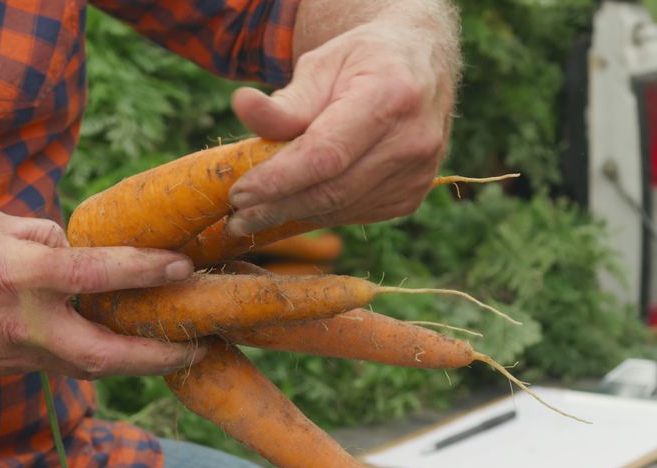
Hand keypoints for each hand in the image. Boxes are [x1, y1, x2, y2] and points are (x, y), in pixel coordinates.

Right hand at [0, 208, 202, 385]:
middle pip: (108, 355)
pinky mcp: (5, 371)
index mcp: (22, 275)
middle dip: (159, 357)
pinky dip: (90, 355)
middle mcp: (25, 324)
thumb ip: (46, 237)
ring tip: (169, 349)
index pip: (99, 275)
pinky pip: (59, 365)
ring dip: (131, 362)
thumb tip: (81, 251)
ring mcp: (16, 356)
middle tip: (198, 347)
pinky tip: (111, 342)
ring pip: (88, 368)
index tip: (183, 266)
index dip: (147, 271)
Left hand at [226, 18, 455, 234]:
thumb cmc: (363, 62)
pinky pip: (355, 214)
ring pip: (342, 210)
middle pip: (332, 191)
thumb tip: (242, 107)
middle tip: (236, 216)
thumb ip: (286, 100)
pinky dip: (320, 214)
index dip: (278, 179)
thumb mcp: (323, 66)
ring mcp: (418, 173)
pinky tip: (295, 206)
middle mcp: (412, 140)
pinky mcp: (412, 196)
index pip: (326, 154)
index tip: (239, 192)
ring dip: (293, 216)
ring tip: (254, 214)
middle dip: (277, 207)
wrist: (420, 66)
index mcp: (391, 96)